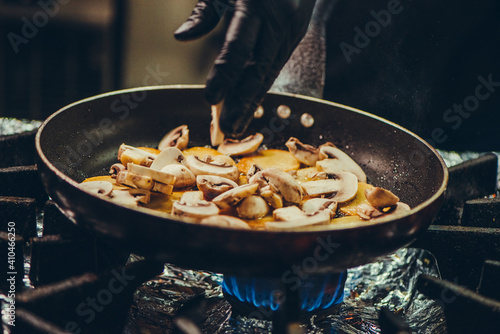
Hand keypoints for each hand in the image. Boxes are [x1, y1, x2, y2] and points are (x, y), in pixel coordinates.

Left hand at [175, 0, 315, 136]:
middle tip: (227, 129)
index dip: (224, 76)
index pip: (237, 48)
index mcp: (256, 5)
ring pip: (269, 73)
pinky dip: (260, 88)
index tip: (210, 99)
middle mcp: (278, 21)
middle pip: (258, 69)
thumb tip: (181, 37)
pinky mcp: (296, 37)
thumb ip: (204, 12)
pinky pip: (275, 67)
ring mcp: (290, 30)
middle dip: (242, 102)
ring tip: (236, 126)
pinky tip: (249, 105)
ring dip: (252, 102)